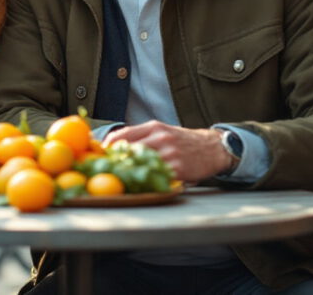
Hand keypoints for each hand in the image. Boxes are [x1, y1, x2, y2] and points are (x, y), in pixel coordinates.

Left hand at [103, 120, 233, 183]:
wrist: (212, 147)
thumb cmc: (182, 141)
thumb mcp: (162, 131)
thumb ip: (141, 136)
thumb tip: (113, 145)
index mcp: (154, 126)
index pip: (122, 135)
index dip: (108, 147)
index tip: (99, 156)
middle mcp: (161, 137)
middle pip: (129, 151)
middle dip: (116, 162)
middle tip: (107, 171)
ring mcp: (170, 153)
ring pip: (142, 165)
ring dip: (131, 174)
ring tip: (122, 180)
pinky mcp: (178, 168)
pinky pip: (158, 177)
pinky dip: (149, 182)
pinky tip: (143, 185)